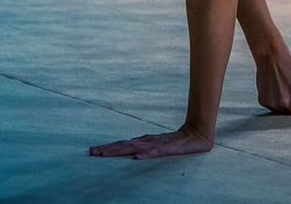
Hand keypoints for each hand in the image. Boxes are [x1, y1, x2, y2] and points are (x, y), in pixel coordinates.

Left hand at [89, 125, 215, 158]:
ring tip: (106, 154)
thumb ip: (146, 149)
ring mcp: (157, 144)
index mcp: (144, 142)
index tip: (92, 151)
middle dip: (108, 149)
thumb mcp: (158, 147)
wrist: (197, 134)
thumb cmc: (176, 142)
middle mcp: (147, 141)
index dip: (108, 148)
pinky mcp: (168, 148)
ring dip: (120, 151)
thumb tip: (131, 154)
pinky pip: (155, 152)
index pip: (122, 145)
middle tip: (92, 152)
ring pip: (135, 148)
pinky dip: (145, 154)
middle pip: (124, 145)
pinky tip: (136, 157)